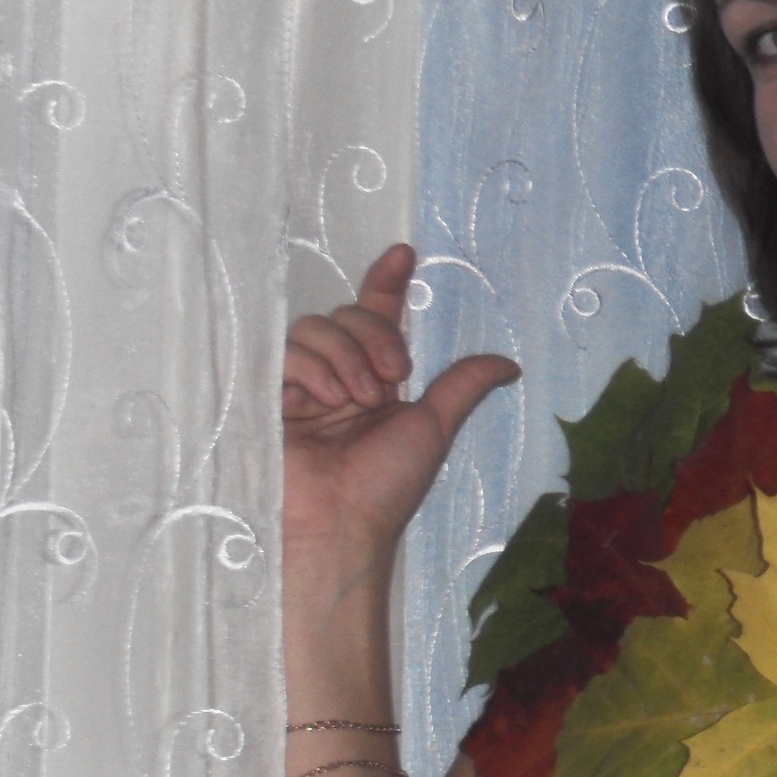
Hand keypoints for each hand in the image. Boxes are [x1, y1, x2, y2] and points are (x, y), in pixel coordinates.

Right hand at [284, 245, 518, 556]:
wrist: (338, 523)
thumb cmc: (385, 486)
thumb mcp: (433, 427)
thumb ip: (463, 386)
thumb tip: (510, 363)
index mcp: (376, 382)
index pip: (378, 317)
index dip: (386, 283)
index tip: (404, 253)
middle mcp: (338, 377)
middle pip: (348, 315)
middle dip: (374, 338)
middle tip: (390, 381)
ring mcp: (300, 386)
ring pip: (315, 327)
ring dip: (345, 356)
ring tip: (356, 400)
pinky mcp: (266, 396)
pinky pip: (284, 351)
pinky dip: (311, 367)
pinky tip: (324, 399)